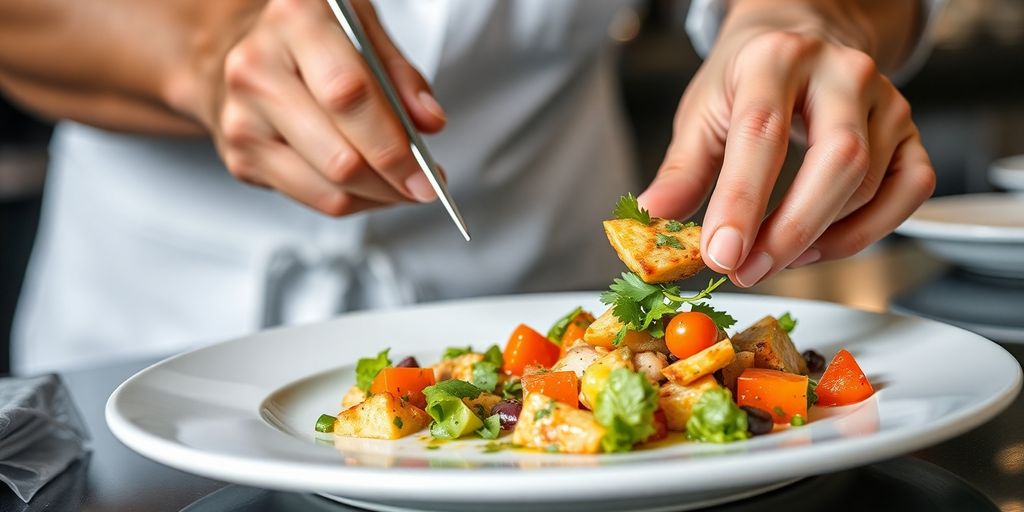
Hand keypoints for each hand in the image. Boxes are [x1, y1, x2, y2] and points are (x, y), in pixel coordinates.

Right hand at [187, 0, 445, 215]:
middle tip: (421, 187)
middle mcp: (258, 68)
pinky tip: (367, 185)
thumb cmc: (311, 36)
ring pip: (327, 188)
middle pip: (338, 156)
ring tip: (398, 186)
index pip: (349, 96)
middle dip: (391, 182)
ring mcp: (242, 117)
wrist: (242, 46)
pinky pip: (311, 200)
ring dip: (375, 197)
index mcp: (296, 20)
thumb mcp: (363, 29)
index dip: (392, 145)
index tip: (425, 173)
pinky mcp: (240, 157)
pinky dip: (351, 200)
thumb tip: (428, 121)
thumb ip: (401, 75)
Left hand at [640, 0, 935, 286]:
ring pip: (871, 184)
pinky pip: (908, 192)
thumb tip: (654, 216)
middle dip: (791, 230)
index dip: (742, 201)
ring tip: (771, 257)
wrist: (799, 38)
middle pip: (839, 161)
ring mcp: (886, 100)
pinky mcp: (910, 132)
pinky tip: (820, 244)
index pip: (763, 133)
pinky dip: (867, 232)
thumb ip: (682, 169)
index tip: (721, 255)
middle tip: (749, 271)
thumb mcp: (703, 112)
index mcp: (776, 59)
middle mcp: (841, 72)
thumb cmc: (746, 80)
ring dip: (820, 238)